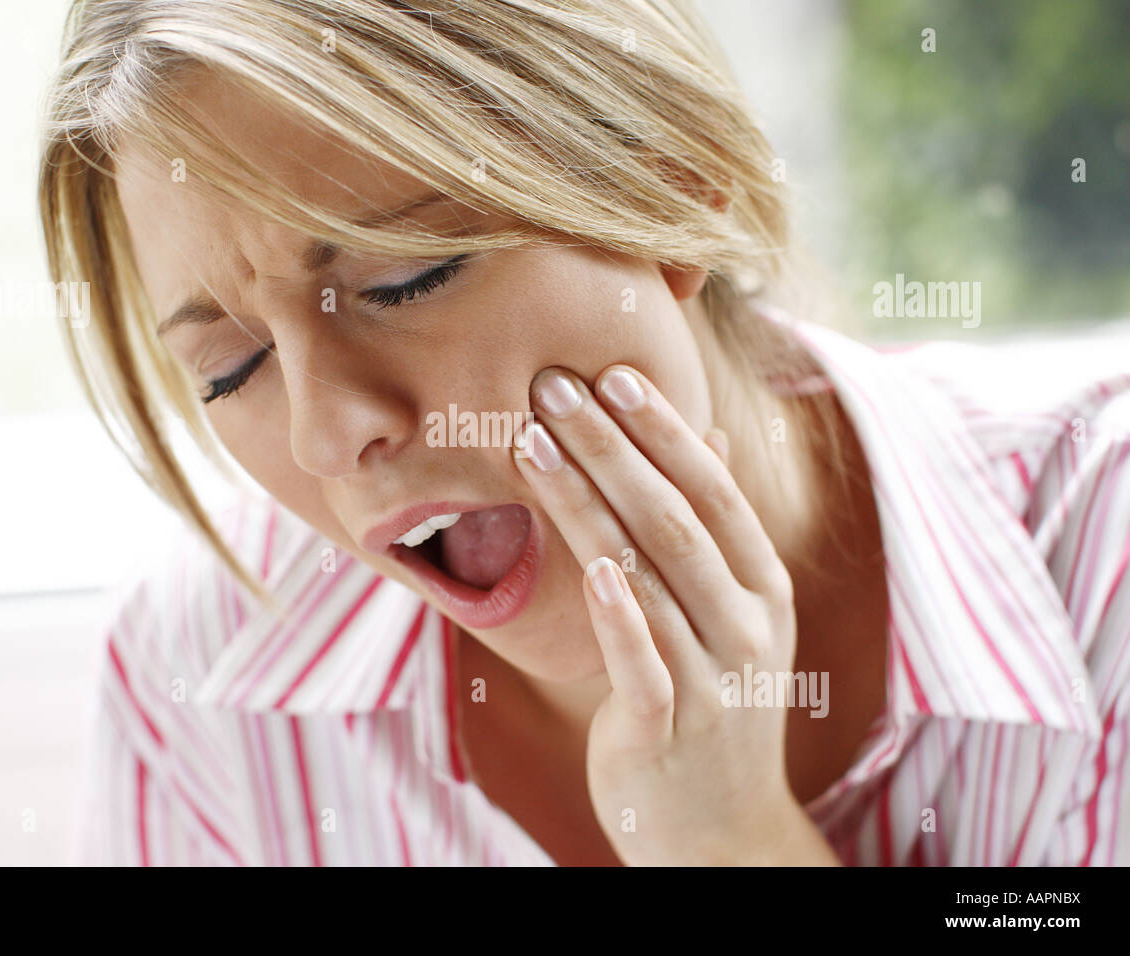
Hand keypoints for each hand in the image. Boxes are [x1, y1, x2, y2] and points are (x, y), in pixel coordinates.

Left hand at [512, 364, 838, 865]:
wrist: (720, 829)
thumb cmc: (712, 703)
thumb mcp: (733, 614)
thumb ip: (716, 531)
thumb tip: (713, 436)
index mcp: (762, 585)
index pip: (713, 491)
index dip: (663, 430)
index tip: (611, 374)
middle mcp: (748, 622)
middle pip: (674, 518)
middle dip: (611, 445)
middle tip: (554, 385)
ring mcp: (715, 676)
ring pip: (646, 574)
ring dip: (587, 502)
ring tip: (533, 442)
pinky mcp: (670, 727)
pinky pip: (643, 662)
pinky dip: (619, 613)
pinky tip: (591, 565)